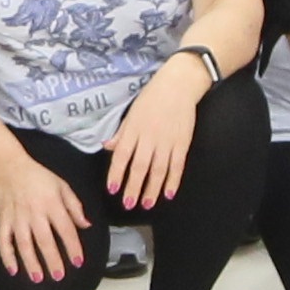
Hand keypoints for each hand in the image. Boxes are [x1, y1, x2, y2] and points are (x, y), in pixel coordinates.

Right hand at [0, 155, 88, 284]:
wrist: (8, 167)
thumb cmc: (38, 177)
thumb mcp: (62, 186)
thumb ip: (75, 206)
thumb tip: (86, 225)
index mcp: (52, 204)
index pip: (65, 229)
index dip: (73, 247)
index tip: (78, 262)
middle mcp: (35, 213)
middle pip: (45, 240)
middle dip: (52, 260)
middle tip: (59, 276)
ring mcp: (17, 218)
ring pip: (24, 244)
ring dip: (31, 262)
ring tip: (38, 278)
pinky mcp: (3, 220)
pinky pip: (3, 241)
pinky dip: (7, 256)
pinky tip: (13, 270)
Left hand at [103, 58, 203, 211]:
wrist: (179, 84)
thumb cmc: (152, 97)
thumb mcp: (132, 112)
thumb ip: (121, 132)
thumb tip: (107, 147)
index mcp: (134, 129)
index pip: (122, 155)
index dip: (116, 173)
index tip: (112, 189)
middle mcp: (149, 137)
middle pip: (140, 167)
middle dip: (133, 188)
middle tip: (128, 205)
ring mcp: (167, 141)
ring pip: (158, 170)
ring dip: (152, 189)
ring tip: (147, 205)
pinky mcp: (182, 142)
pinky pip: (177, 166)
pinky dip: (173, 181)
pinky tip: (169, 194)